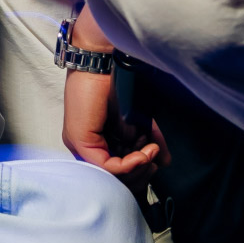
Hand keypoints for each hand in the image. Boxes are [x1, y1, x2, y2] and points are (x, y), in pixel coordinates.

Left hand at [62, 10, 167, 196]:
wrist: (101, 63)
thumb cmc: (114, 87)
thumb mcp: (136, 120)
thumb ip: (148, 141)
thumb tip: (164, 161)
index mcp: (95, 145)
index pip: (116, 174)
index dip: (138, 171)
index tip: (155, 157)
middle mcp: (84, 149)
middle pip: (114, 179)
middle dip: (140, 173)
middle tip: (154, 157)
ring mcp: (79, 146)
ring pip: (111, 176)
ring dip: (137, 166)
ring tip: (151, 151)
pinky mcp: (80, 141)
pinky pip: (108, 166)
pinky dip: (130, 163)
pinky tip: (143, 152)